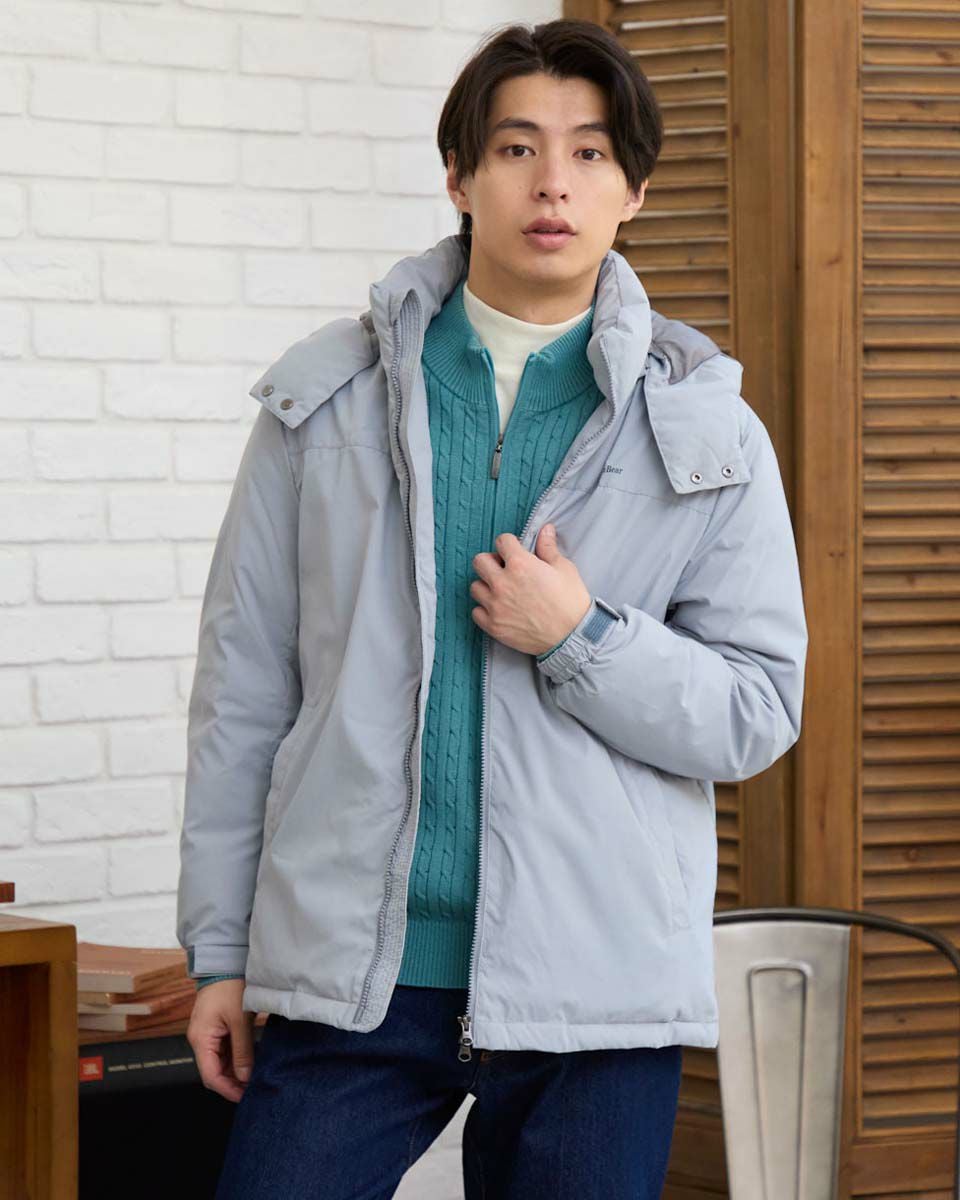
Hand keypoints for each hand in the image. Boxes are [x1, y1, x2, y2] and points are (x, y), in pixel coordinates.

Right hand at [187, 979, 254, 1102]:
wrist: (225, 962)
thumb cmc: (230, 987)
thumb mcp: (240, 1020)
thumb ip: (242, 1051)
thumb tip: (245, 1077)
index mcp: (200, 1039)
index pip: (210, 1075)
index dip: (227, 1089)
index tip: (244, 1096)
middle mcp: (199, 1039)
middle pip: (213, 1071)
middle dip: (231, 1082)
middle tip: (252, 1089)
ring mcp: (206, 1033)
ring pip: (218, 1062)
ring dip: (234, 1071)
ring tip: (253, 1078)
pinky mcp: (214, 1028)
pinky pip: (222, 1050)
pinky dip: (234, 1058)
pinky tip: (249, 1062)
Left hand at [470, 523, 591, 655]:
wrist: (572, 636)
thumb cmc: (570, 601)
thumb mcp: (564, 568)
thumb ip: (548, 548)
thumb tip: (545, 529)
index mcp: (520, 564)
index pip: (501, 541)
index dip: (509, 544)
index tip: (515, 551)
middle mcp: (502, 583)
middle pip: (479, 561)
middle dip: (491, 561)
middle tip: (504, 569)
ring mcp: (495, 606)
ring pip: (475, 587)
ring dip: (486, 586)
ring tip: (501, 591)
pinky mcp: (493, 626)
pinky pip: (476, 611)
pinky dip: (484, 609)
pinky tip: (499, 609)